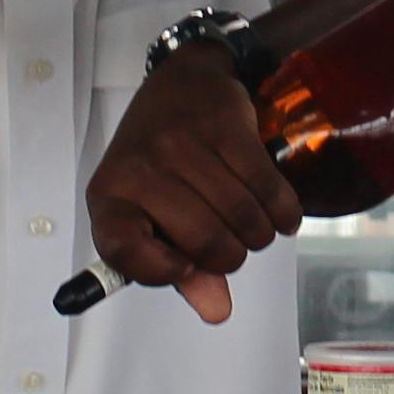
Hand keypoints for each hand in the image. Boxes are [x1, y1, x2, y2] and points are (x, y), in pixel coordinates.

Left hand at [82, 47, 299, 326]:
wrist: (182, 82)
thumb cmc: (161, 161)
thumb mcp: (154, 214)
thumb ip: (182, 271)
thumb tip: (218, 311)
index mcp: (109, 198)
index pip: (122, 253)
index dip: (160, 272)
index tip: (184, 266)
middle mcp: (140, 169)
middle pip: (206, 243)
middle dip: (232, 256)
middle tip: (233, 244)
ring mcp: (182, 144)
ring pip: (244, 220)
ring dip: (260, 235)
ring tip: (254, 225)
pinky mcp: (225, 126)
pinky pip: (269, 189)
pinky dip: (284, 212)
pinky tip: (281, 214)